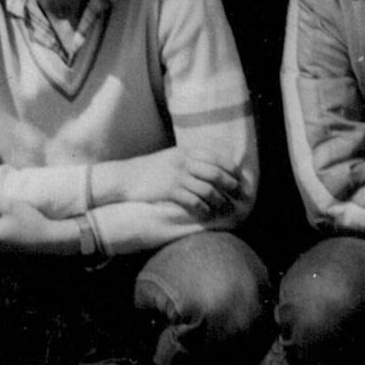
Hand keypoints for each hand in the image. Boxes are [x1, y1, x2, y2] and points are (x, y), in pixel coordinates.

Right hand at [108, 149, 242, 217]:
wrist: (125, 177)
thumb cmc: (149, 170)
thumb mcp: (170, 157)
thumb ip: (188, 159)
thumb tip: (210, 167)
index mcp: (185, 151)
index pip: (215, 156)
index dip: (231, 167)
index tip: (239, 177)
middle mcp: (183, 161)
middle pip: (215, 172)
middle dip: (230, 184)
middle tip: (238, 194)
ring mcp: (177, 175)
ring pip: (207, 188)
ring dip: (220, 199)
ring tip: (226, 208)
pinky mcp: (169, 190)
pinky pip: (193, 200)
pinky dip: (203, 208)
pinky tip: (207, 213)